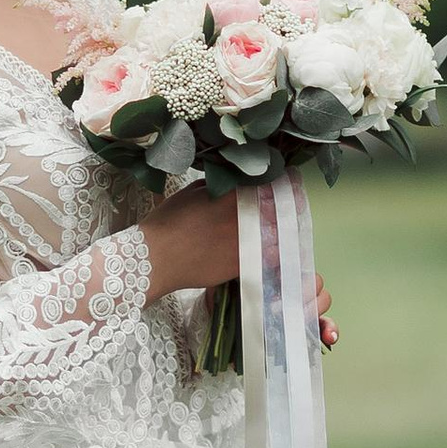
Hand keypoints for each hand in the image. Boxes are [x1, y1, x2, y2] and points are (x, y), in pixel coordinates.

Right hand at [140, 187, 340, 344]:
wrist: (155, 259)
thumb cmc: (167, 222)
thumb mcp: (191, 192)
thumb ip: (217, 185)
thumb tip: (234, 183)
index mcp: (230, 194)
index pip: (266, 185)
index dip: (278, 184)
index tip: (286, 184)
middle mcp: (242, 216)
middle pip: (276, 209)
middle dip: (284, 208)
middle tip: (292, 206)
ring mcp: (244, 242)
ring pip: (275, 235)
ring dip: (282, 232)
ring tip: (286, 230)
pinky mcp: (242, 264)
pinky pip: (266, 258)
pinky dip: (273, 255)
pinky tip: (276, 253)